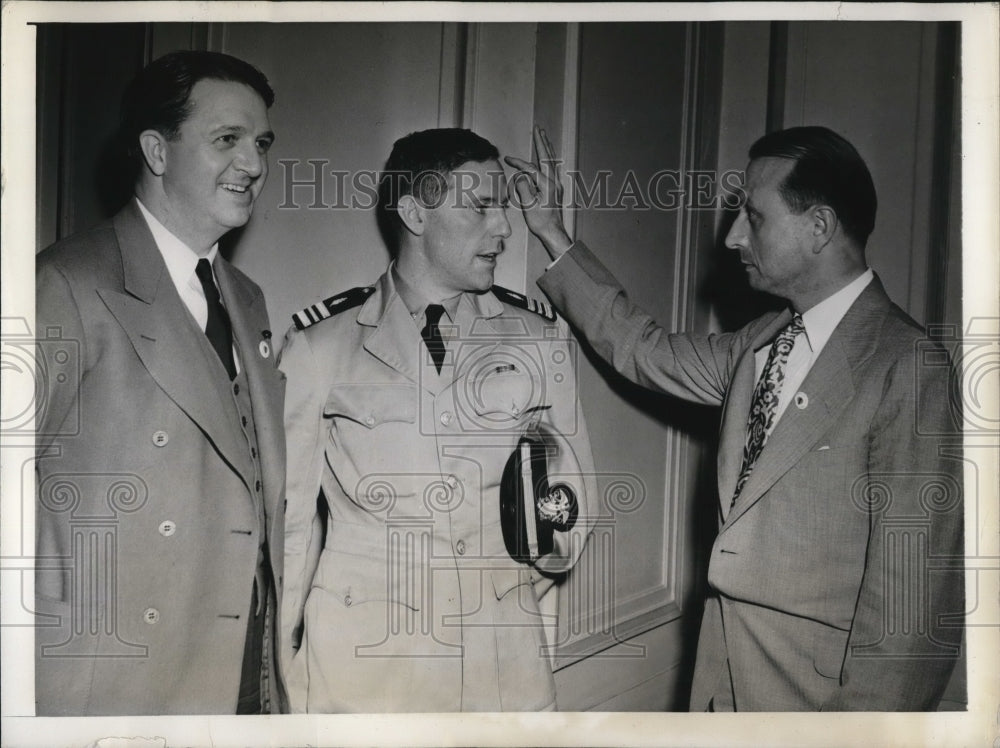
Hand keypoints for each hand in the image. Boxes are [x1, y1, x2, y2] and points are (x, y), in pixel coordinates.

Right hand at [505, 125, 572, 259]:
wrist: (553, 232)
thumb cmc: (541, 222)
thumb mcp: (528, 206)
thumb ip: (523, 188)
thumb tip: (520, 176)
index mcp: (547, 185)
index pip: (530, 168)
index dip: (518, 163)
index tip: (507, 159)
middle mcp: (554, 182)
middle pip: (547, 157)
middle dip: (541, 141)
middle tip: (538, 128)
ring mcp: (557, 184)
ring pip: (553, 160)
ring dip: (547, 146)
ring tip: (544, 136)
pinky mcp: (557, 188)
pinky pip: (554, 167)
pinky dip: (550, 157)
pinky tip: (549, 155)